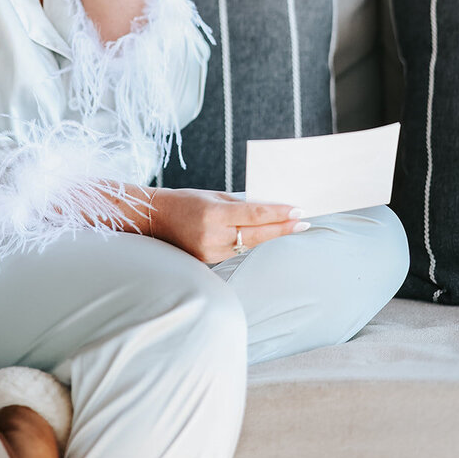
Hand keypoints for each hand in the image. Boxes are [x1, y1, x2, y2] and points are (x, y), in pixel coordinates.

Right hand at [150, 188, 307, 263]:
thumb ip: (240, 205)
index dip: (278, 214)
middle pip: (257, 234)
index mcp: (213, 213)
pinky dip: (248, 242)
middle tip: (304, 222)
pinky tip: (260, 235)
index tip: (298, 210)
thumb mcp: (212, 196)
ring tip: (288, 226)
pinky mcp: (208, 261)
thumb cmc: (185, 201)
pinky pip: (236, 251)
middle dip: (282, 228)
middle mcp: (213, 235)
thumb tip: (268, 209)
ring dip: (268, 235)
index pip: (254, 214)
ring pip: (249, 245)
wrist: (155, 219)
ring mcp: (210, 251)